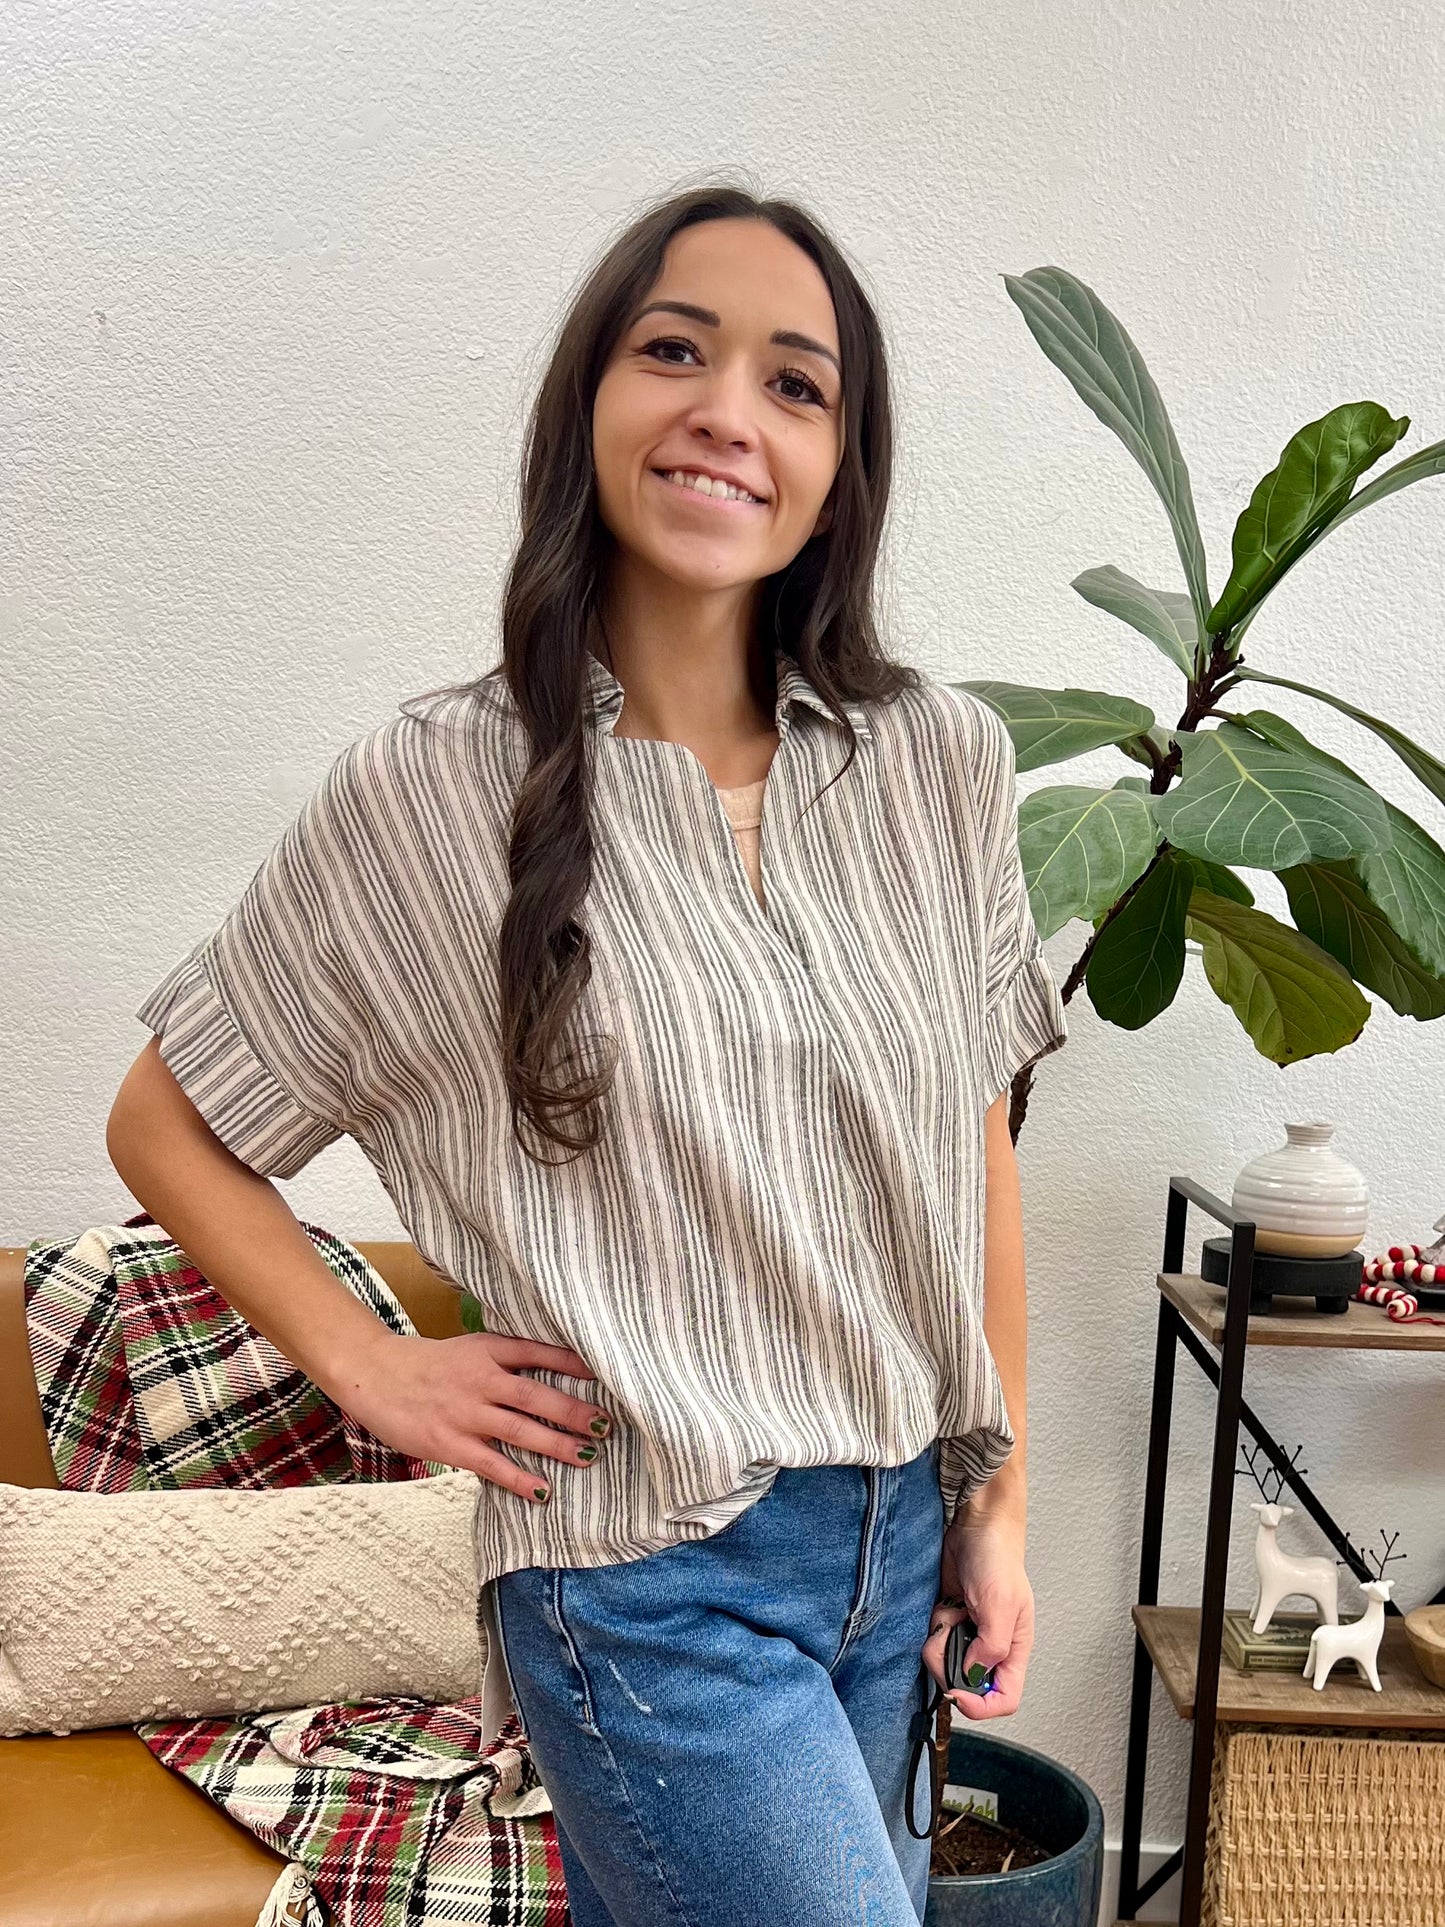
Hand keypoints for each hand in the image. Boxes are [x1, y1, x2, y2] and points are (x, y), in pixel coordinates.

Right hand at [328, 1328, 611, 1507]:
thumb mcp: (469, 1349)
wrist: (374, 1376)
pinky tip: (544, 1491)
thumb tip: (553, 1375)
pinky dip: (520, 1479)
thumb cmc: (427, 1365)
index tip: (605, 1373)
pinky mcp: (450, 1444)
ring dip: (558, 1445)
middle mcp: (480, 1380)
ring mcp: (465, 1413)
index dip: (573, 1363)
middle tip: (608, 1423)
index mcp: (487, 1350)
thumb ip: (505, 1360)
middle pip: (537, 1396)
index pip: (538, 1352)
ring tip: (590, 1455)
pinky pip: (492, 1465)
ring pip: (521, 1431)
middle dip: (575, 1411)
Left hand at [921, 1515, 1033, 1719]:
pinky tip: (942, 1607)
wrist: (974, 1527)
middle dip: (948, 1665)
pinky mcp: (949, 1621)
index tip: (957, 1693)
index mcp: (1013, 1649)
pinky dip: (932, 1627)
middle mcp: (991, 1647)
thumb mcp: (1000, 1604)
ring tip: (948, 1613)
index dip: (981, 1706)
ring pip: (944, 1664)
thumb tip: (973, 1676)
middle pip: (966, 1685)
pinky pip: (933, 1641)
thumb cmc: (997, 1559)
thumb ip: (990, 1646)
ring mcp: (968, 1635)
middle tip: (947, 1634)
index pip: (1005, 1698)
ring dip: (938, 1641)